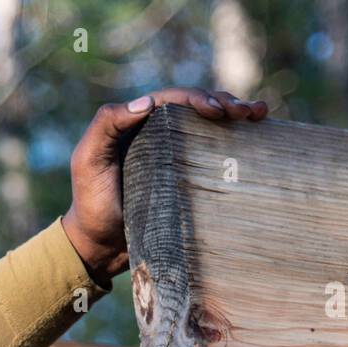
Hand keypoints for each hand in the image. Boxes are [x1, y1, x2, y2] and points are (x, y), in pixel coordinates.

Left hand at [61, 88, 267, 286]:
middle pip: (196, 106)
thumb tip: (147, 102)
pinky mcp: (187, 176)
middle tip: (246, 113)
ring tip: (258, 114)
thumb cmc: (91, 204)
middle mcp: (157, 132)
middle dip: (224, 102)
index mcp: (135, 123)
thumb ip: (106, 125)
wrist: (100, 245)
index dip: (197, 98)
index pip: (172, 100)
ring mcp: (174, 153)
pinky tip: (258, 132)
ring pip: (209, 124)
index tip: (218, 111)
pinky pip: (213, 150)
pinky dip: (235, 138)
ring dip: (236, 113)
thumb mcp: (89, 160)